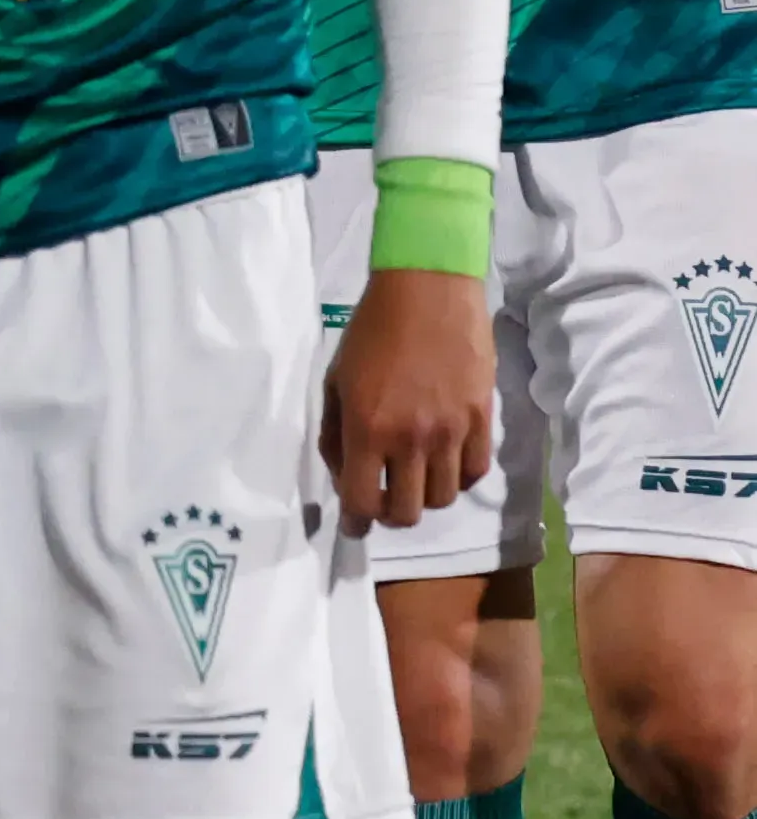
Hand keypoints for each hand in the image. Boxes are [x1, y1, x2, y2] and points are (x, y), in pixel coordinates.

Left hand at [326, 265, 494, 533]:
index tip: (354, 526)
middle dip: (391, 515)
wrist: (428, 292)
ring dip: (425, 496)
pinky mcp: (483, 421)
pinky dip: (458, 477)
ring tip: (414, 477)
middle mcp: (411, 439)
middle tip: (384, 500)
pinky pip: (475, 473)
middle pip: (408, 512)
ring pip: (445, 499)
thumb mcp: (335, 379)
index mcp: (368, 428)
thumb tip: (343, 474)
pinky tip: (444, 462)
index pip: (364, 501)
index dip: (357, 522)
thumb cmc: (371, 331)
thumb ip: (335, 431)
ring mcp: (451, 432)